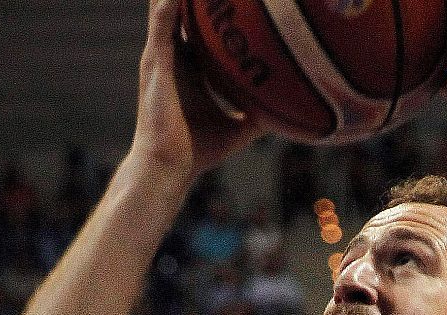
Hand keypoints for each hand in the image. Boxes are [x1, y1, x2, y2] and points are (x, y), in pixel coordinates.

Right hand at [128, 0, 264, 183]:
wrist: (169, 167)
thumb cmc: (198, 151)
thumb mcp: (239, 127)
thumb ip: (259, 112)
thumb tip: (291, 109)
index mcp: (189, 67)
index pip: (199, 27)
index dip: (211, 8)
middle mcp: (172, 56)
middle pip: (183, 9)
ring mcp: (161, 56)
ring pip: (169, 7)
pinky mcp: (155, 62)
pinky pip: (163, 23)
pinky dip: (170, 3)